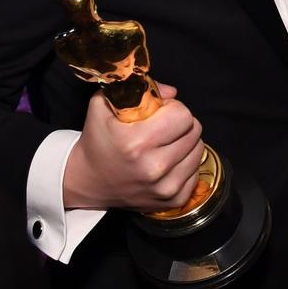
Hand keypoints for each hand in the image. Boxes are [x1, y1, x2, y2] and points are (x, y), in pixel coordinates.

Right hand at [63, 84, 203, 211]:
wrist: (88, 181)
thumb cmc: (98, 140)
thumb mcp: (104, 105)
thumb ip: (138, 88)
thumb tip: (173, 93)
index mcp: (136, 143)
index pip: (183, 115)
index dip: (173, 108)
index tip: (160, 113)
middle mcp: (154, 168)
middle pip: (194, 131)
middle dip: (181, 124)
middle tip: (162, 128)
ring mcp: (165, 188)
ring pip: (199, 150)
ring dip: (185, 143)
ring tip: (163, 145)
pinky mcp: (174, 200)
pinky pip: (196, 171)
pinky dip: (185, 163)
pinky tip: (166, 162)